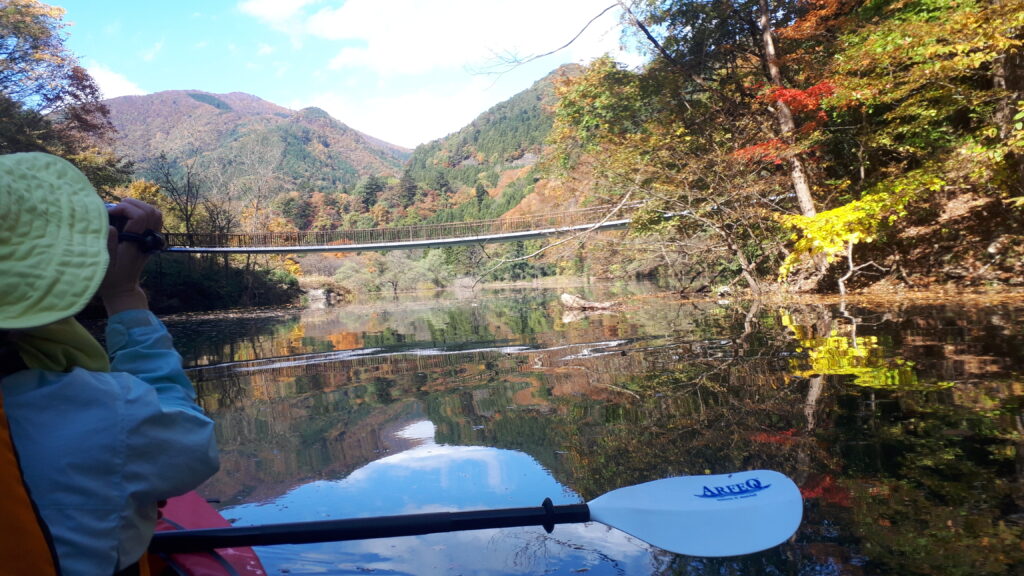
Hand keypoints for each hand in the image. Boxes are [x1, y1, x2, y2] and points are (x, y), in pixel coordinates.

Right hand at [98, 199, 163, 315]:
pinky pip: (155, 220)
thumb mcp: (104, 263)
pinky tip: (130, 214)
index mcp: (136, 244)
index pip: (140, 217)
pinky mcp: (150, 240)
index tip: (110, 212)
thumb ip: (108, 244)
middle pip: (151, 212)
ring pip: (156, 214)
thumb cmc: (110, 277)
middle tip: (117, 207)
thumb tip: (111, 226)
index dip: (125, 209)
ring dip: (140, 206)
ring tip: (123, 207)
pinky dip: (144, 212)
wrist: (123, 288)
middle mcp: (147, 241)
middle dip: (133, 204)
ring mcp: (151, 240)